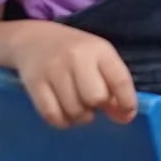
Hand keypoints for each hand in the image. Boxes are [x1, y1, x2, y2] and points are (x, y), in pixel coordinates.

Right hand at [10, 22, 140, 127]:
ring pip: (75, 110)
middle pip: (96, 98)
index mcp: (99, 49)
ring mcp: (53, 70)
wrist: (33, 39)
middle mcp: (76, 57)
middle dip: (98, 106)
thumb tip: (125, 117)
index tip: (127, 114)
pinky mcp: (34, 84)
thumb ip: (114, 84)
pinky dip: (62, 121)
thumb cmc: (74, 51)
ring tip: (77, 105)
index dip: (127, 102)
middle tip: (92, 102)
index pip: (120, 80)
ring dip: (80, 116)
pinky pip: (53, 115)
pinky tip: (64, 112)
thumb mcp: (98, 58)